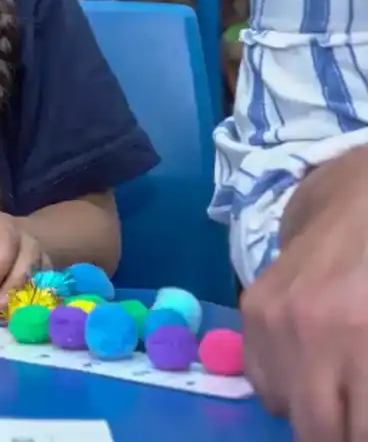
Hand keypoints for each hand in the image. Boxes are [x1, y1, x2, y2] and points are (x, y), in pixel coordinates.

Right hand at [243, 176, 367, 441]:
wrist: (366, 190)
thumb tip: (358, 406)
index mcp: (363, 336)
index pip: (356, 427)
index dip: (360, 429)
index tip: (361, 415)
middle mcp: (310, 333)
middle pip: (320, 429)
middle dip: (342, 427)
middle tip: (356, 409)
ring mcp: (273, 319)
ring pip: (287, 409)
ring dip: (316, 408)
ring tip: (341, 385)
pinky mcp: (252, 307)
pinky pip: (259, 378)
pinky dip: (288, 384)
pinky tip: (315, 363)